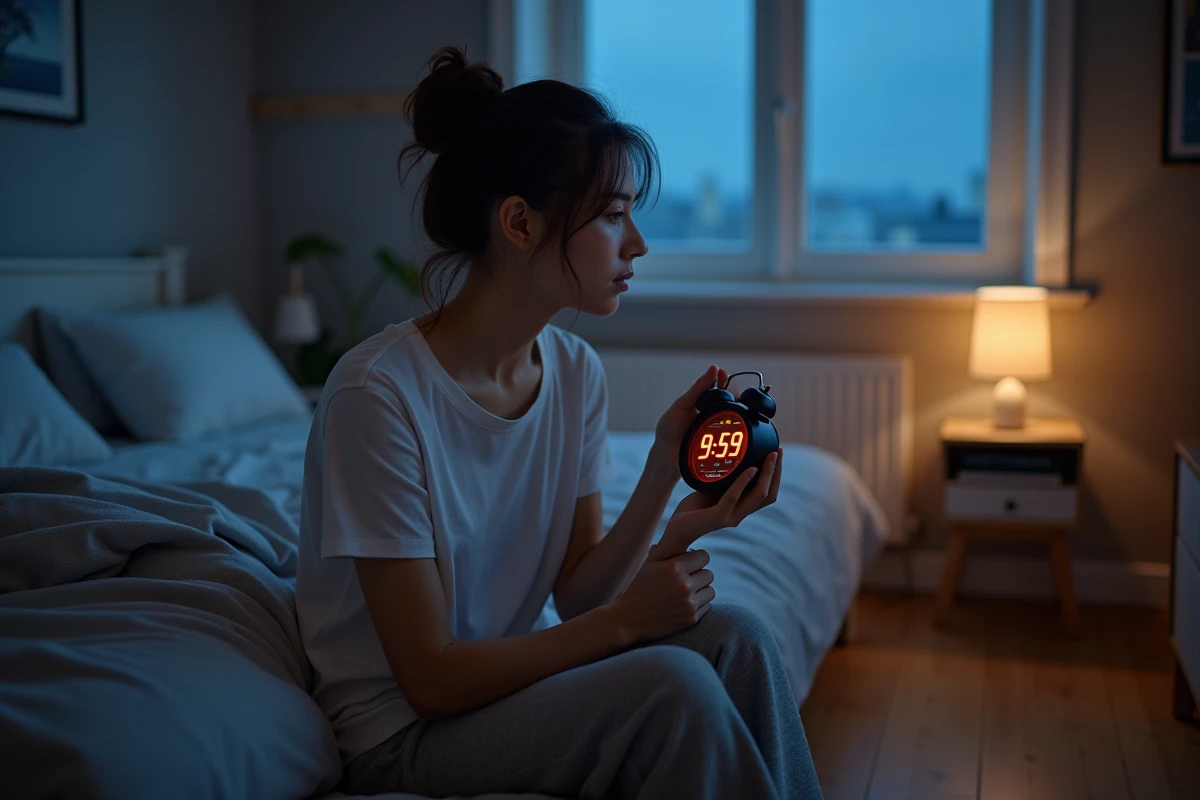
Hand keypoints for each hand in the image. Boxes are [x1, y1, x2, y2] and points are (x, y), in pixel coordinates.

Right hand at [608, 547, 715, 644]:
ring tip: (685, 592)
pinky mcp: (691, 619)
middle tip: (686, 579)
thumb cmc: (639, 588)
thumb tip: (681, 531)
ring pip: (710, 590)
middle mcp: (683, 585)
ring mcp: (688, 603)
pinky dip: (698, 605)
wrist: (628, 620)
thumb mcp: (649, 564)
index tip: (690, 563)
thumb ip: (666, 548)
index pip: (704, 556)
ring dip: (701, 591)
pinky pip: (707, 606)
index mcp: (674, 568)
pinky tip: (682, 605)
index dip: (697, 559)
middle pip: (709, 574)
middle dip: (699, 575)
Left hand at [652, 365, 728, 471]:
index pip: (720, 389)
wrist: (665, 454)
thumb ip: (698, 388)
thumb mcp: (683, 405)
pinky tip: (737, 430)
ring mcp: (718, 432)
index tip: (723, 374)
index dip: (724, 381)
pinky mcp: (720, 447)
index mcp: (705, 404)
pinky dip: (736, 435)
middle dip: (735, 397)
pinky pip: (732, 440)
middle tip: (733, 393)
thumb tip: (713, 368)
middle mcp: (714, 416)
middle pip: (731, 404)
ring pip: (735, 421)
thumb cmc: (670, 427)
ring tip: (735, 409)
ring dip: (738, 414)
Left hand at [655, 448, 783, 558]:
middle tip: (778, 451)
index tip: (776, 452)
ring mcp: (731, 517)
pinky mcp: (718, 517)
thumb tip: (736, 455)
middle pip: (769, 494)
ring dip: (767, 474)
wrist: (676, 528)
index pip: (768, 493)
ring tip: (769, 456)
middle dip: (776, 471)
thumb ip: (727, 480)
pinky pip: (734, 497)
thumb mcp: (714, 489)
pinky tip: (750, 469)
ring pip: (758, 495)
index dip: (776, 474)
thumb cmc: (694, 508)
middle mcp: (741, 514)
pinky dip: (744, 481)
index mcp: (742, 508)